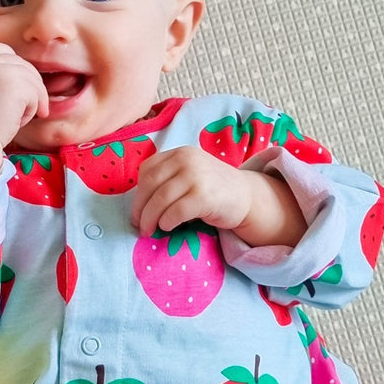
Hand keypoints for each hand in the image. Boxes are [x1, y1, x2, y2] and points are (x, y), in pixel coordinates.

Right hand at [0, 42, 48, 193]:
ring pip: (31, 78)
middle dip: (28, 86)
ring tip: (17, 120)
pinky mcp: (13, 83)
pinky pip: (35, 93)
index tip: (15, 85)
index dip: (11, 63)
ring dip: (31, 101)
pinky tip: (17, 123)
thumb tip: (17, 76)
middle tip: (31, 109)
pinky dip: (31, 110)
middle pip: (19, 63)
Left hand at [131, 148, 305, 247]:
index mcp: (180, 153)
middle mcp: (187, 160)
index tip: (138, 211)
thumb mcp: (188, 175)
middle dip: (140, 209)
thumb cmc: (211, 190)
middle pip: (150, 186)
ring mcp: (197, 176)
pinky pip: (175, 212)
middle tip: (140, 226)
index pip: (147, 170)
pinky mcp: (204, 196)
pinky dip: (167, 222)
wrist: (246, 197)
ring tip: (151, 231)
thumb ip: (167, 179)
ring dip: (151, 220)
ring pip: (160, 200)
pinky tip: (168, 227)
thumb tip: (138, 206)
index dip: (138, 194)